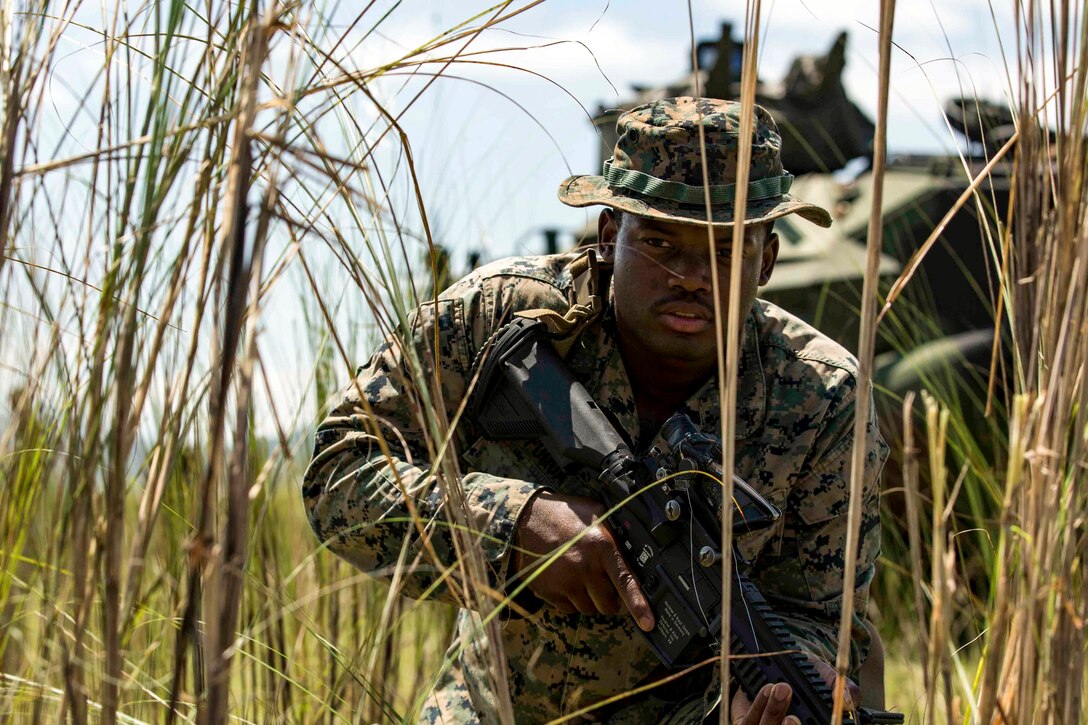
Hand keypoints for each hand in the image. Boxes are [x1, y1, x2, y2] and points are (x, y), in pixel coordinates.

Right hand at [512, 490, 653, 630]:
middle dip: (609, 598)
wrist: (526, 518)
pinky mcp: (549, 592)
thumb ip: (616, 535)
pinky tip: (565, 578)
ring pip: (588, 609)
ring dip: (589, 599)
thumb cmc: (564, 514)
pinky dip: (571, 599)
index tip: (648, 623)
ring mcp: (565, 582)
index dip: (639, 605)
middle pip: (607, 604)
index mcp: (601, 547)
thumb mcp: (597, 514)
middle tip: (602, 581)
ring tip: (580, 575)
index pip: (625, 582)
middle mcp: (584, 568)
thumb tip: (637, 552)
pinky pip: (568, 609)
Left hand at [729, 659, 860, 724]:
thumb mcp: (830, 679)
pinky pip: (749, 723)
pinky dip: (759, 705)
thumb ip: (844, 689)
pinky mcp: (747, 723)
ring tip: (780, 689)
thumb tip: (848, 702)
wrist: (780, 660)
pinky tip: (767, 689)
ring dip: (773, 713)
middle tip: (792, 718)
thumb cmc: (809, 674)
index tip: (805, 721)